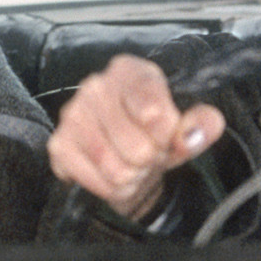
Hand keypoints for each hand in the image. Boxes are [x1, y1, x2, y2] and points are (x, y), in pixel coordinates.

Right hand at [48, 54, 226, 219]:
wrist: (125, 154)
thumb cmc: (154, 134)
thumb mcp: (186, 127)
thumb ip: (201, 125)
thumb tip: (195, 132)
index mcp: (130, 71)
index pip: (155, 112)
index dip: (168, 135)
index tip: (166, 134)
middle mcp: (96, 87)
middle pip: (138, 147)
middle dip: (150, 160)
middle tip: (148, 154)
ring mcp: (72, 115)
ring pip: (117, 169)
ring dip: (132, 177)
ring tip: (132, 165)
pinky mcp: (59, 145)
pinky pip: (96, 182)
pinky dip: (111, 188)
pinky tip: (111, 174)